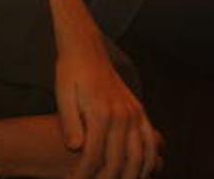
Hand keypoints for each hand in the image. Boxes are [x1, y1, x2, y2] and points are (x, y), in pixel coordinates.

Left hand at [57, 43, 162, 178]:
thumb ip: (69, 122)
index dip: (84, 174)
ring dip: (131, 176)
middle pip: (118, 161)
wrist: (85, 48)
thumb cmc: (69, 72)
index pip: (94, 156)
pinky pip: (151, 142)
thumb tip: (75, 148)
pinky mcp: (139, 110)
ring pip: (140, 156)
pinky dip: (149, 161)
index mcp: (100, 113)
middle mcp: (122, 115)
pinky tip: (142, 173)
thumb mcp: (62, 95)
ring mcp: (134, 113)